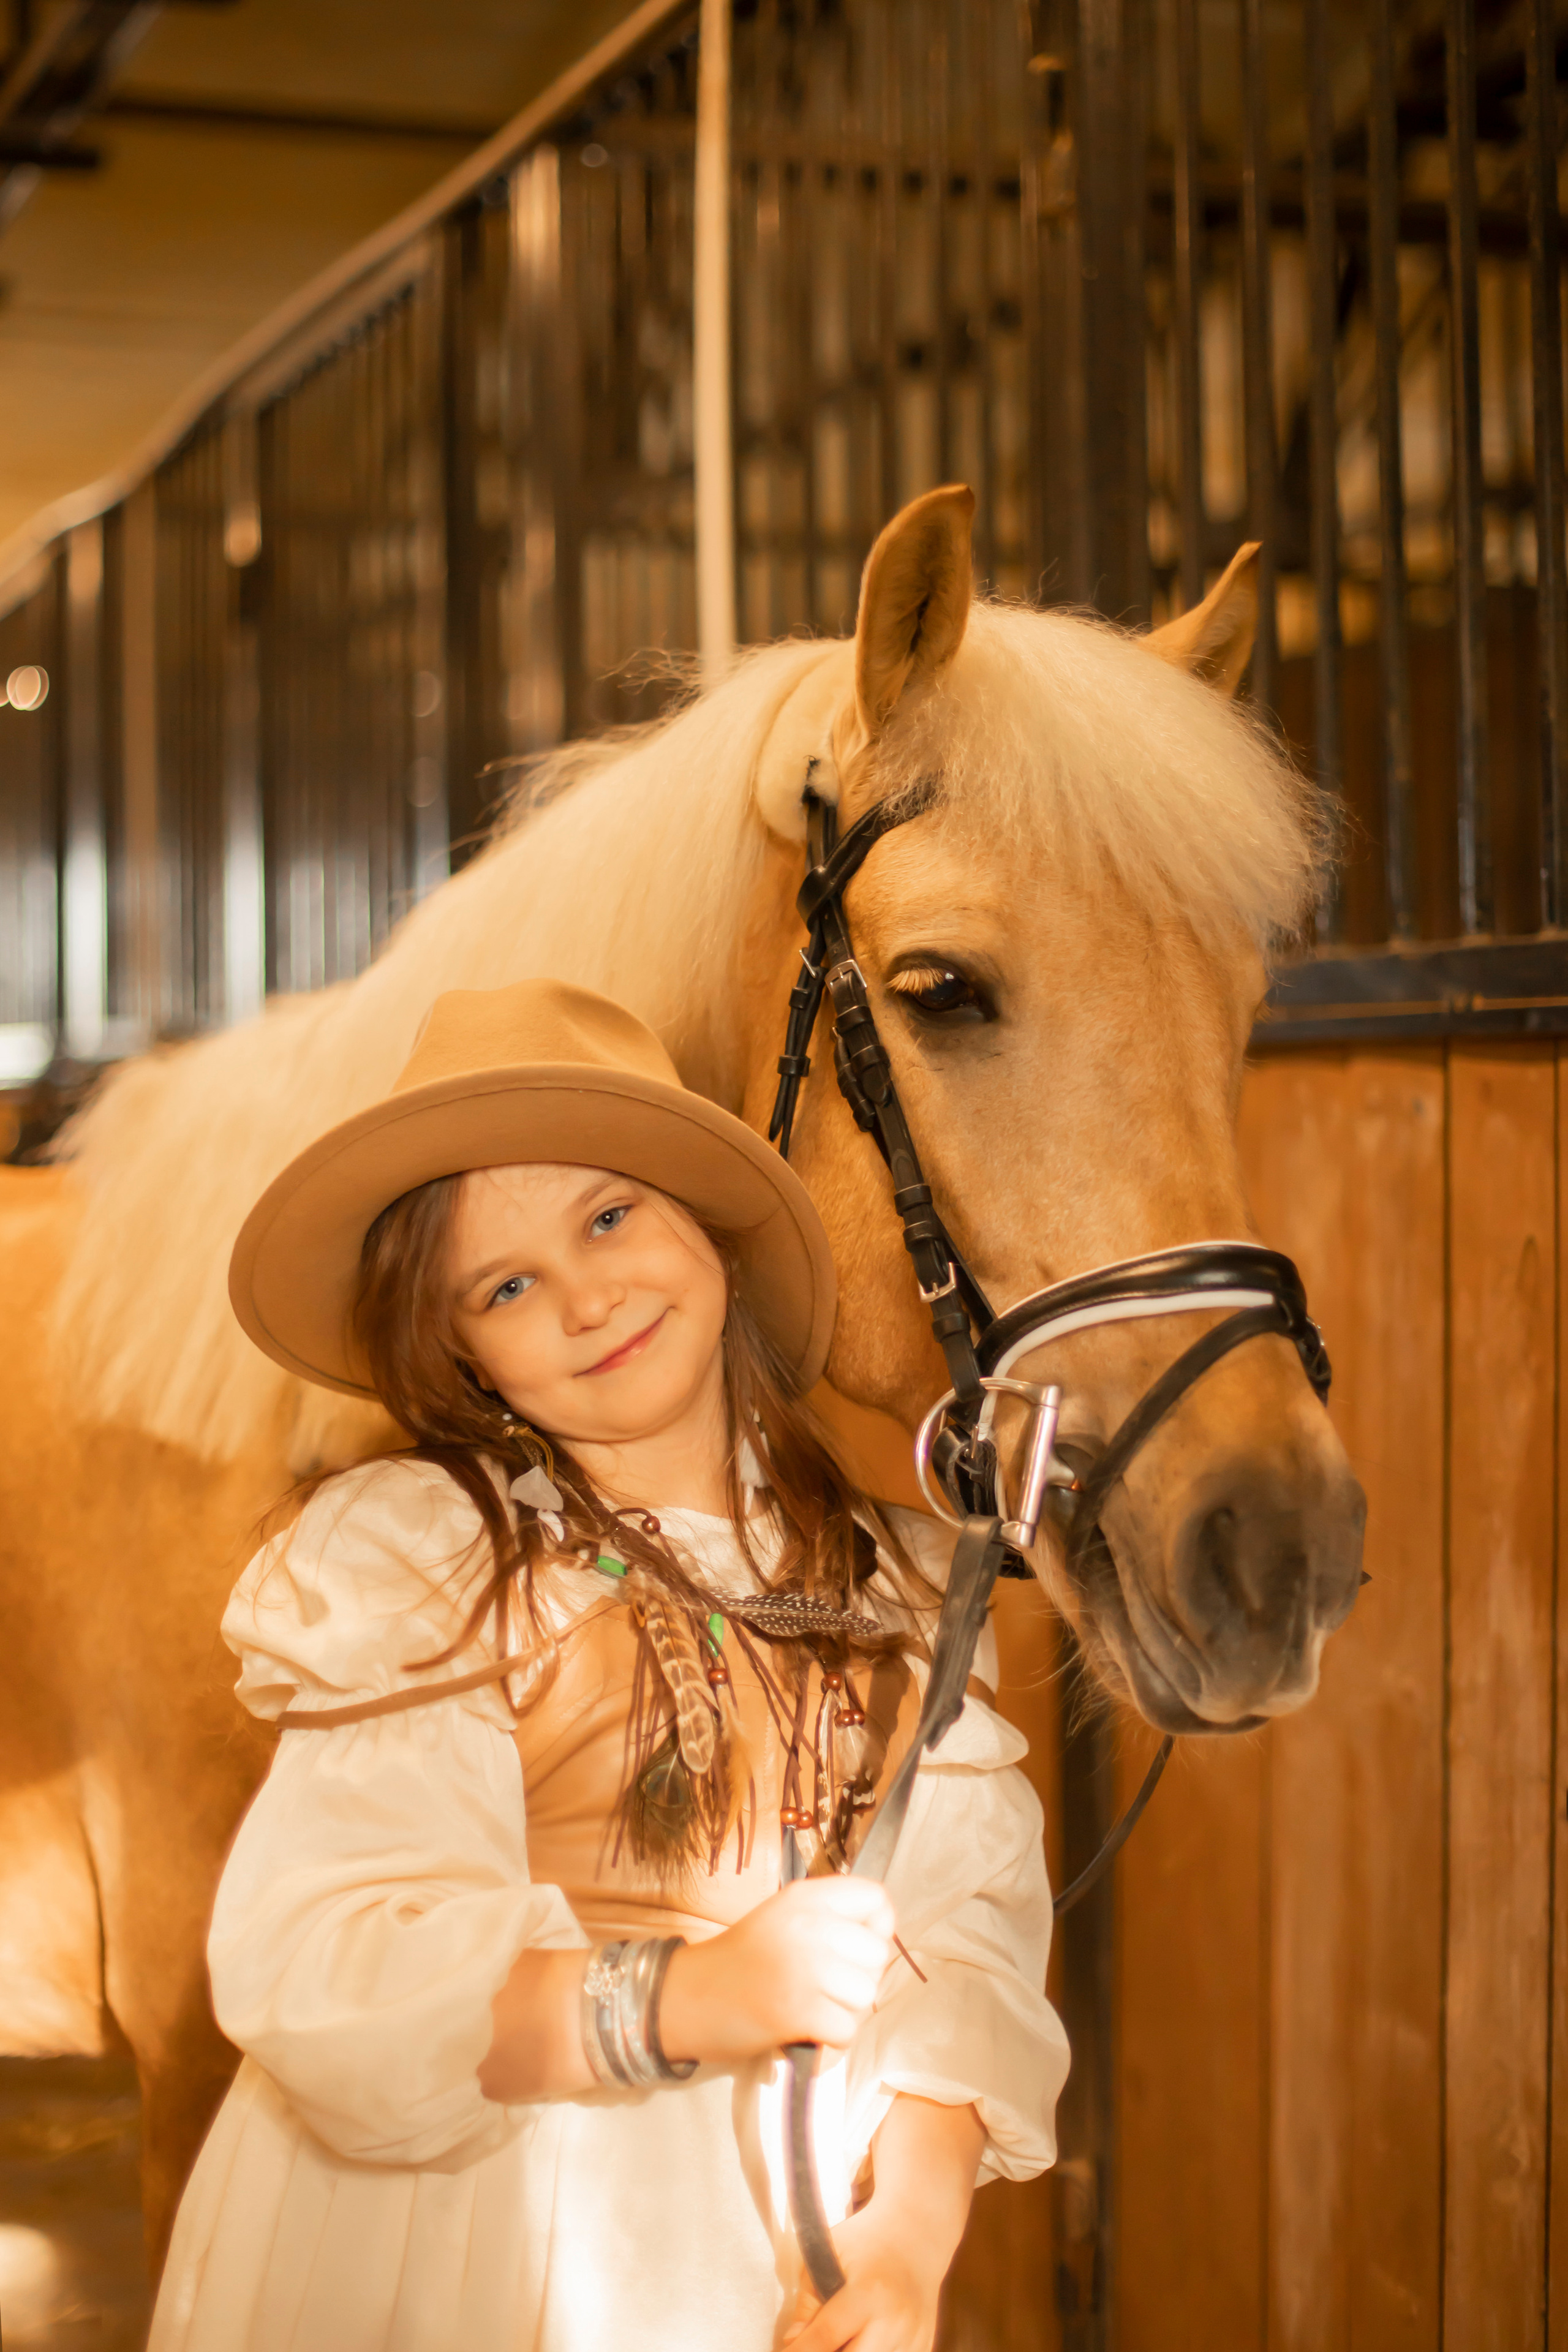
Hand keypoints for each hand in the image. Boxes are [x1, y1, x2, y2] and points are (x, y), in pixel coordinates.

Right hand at [658, 1878, 895, 2065]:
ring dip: (846, 2011)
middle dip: (859, 1978)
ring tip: (815, 2009)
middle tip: (826, 1988)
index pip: (876, 1898)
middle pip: (877, 1953)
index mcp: (806, 1896)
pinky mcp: (798, 2010)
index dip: (877, 1927)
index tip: (853, 1948)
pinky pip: (847, 2030)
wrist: (687, 1998)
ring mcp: (804, 1967)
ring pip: (866, 1995)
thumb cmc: (739, 1961)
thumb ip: (828, 1919)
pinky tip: (808, 2031)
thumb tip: (880, 1938)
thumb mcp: (783, 1919)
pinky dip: (832, 2040)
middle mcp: (809, 1924)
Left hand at [782, 2094, 985, 2351]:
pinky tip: (864, 2338)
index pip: (826, 2336)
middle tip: (814, 2345)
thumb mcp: (827, 2255)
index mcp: (867, 2291)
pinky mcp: (924, 2345)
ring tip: (842, 2337)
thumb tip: (792, 2343)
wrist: (917, 2233)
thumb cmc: (865, 2241)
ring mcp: (913, 2336)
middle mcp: (894, 2320)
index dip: (800, 2351)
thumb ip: (807, 2302)